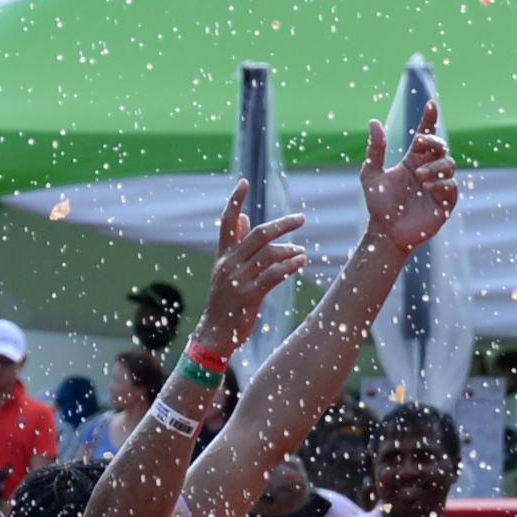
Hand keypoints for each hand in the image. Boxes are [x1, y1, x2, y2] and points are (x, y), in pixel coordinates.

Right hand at [195, 181, 308, 353]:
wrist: (214, 335)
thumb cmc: (224, 302)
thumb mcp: (226, 272)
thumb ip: (236, 245)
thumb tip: (246, 219)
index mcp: (222, 256)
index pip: (227, 222)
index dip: (234, 201)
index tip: (243, 182)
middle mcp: (228, 265)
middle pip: (258, 235)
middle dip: (282, 225)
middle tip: (301, 218)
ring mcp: (237, 280)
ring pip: (269, 255)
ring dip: (290, 250)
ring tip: (302, 253)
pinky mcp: (248, 296)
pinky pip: (273, 275)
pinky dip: (289, 267)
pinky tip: (301, 263)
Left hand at [360, 99, 460, 255]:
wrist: (387, 233)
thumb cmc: (379, 205)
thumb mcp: (371, 175)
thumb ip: (375, 150)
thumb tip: (373, 121)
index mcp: (413, 160)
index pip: (425, 135)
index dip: (430, 119)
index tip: (431, 104)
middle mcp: (428, 169)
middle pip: (441, 146)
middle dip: (433, 141)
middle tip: (419, 144)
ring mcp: (439, 185)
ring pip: (449, 164)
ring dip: (436, 166)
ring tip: (420, 177)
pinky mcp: (446, 202)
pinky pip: (452, 186)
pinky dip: (442, 184)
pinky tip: (427, 188)